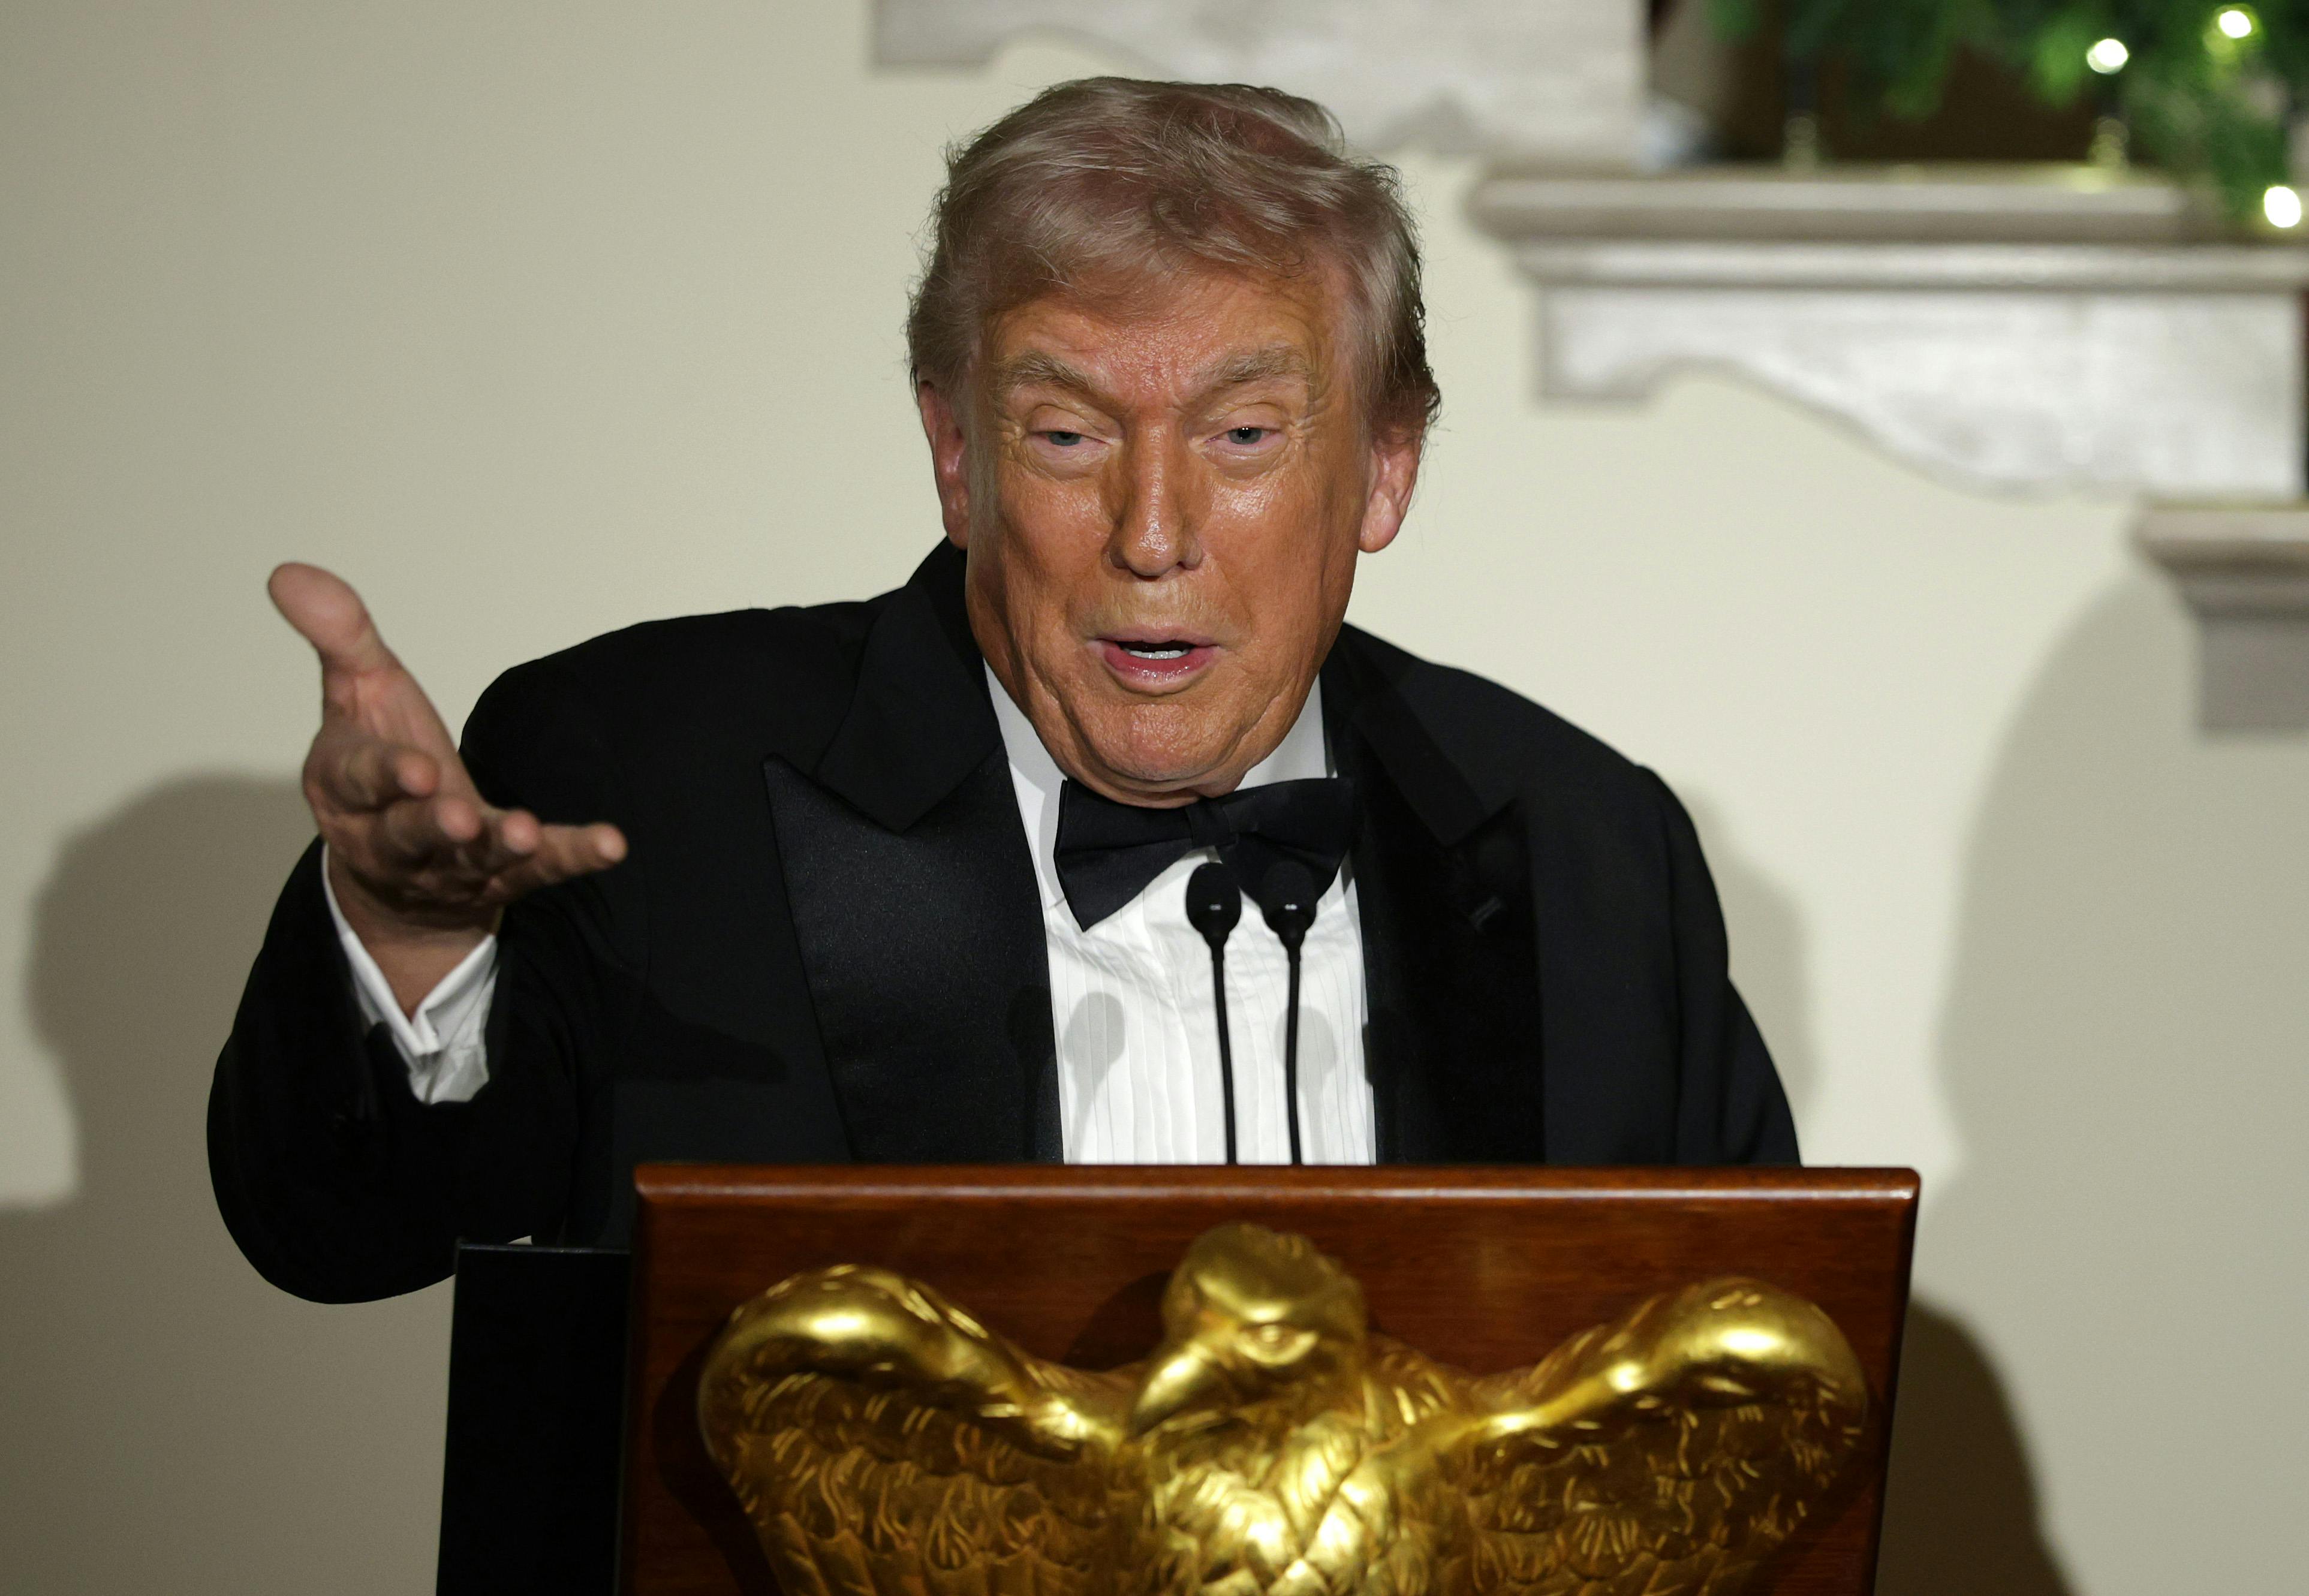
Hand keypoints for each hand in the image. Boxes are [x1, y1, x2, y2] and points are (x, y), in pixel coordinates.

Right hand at [270, 564, 625, 1011]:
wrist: (396, 867)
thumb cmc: (379, 762)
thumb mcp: (357, 692)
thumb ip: (339, 636)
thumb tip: (288, 572)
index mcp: (348, 790)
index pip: (359, 780)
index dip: (384, 776)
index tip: (414, 769)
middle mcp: (394, 837)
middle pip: (410, 833)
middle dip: (433, 825)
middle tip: (461, 818)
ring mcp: (449, 865)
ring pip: (473, 860)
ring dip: (500, 847)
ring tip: (528, 835)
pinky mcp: (502, 878)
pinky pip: (540, 871)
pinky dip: (573, 856)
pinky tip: (609, 844)